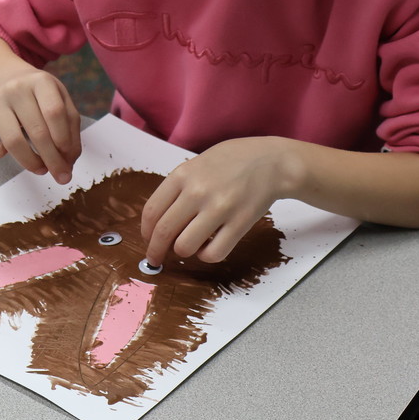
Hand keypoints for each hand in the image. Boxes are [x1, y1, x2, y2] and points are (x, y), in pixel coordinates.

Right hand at [0, 65, 81, 183]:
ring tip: (41, 169)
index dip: (64, 139)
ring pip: (12, 141)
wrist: (7, 78)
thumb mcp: (61, 100)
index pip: (54, 112)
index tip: (69, 158)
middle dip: (52, 159)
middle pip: (36, 130)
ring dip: (30, 162)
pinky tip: (8, 152)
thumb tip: (68, 162)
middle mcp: (16, 88)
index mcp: (41, 81)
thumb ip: (70, 128)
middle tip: (61, 176)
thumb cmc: (40, 96)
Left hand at [141, 137, 300, 264]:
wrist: (272, 161)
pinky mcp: (239, 224)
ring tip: (190, 245)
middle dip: (155, 251)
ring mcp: (219, 208)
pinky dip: (206, 256)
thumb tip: (158, 221)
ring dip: (183, 251)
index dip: (146, 232)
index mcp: (182, 175)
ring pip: (185, 247)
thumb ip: (178, 188)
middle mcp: (197, 191)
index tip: (148, 240)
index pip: (152, 211)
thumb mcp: (197, 163)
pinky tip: (208, 246)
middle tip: (156, 258)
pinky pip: (213, 253)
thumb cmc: (233, 161)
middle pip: (164, 232)